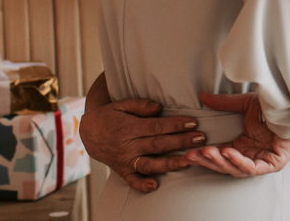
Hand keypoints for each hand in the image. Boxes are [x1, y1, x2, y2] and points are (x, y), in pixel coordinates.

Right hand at [81, 97, 205, 192]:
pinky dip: (143, 185)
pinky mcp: (122, 171)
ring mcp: (125, 161)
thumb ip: (140, 105)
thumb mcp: (121, 104)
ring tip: (189, 161)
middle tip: (201, 139)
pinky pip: (132, 181)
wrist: (88, 133)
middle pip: (158, 145)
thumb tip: (159, 108)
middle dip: (181, 142)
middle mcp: (127, 146)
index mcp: (128, 128)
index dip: (175, 125)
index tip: (193, 123)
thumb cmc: (110, 116)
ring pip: (150, 164)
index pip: (156, 127)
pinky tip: (156, 185)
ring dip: (170, 164)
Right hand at [184, 92, 289, 177]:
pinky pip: (252, 167)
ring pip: (235, 168)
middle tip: (190, 156)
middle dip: (206, 161)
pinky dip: (238, 161)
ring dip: (219, 162)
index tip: (187, 152)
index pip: (220, 155)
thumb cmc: (275, 104)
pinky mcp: (273, 164)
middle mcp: (252, 155)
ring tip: (205, 152)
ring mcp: (263, 161)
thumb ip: (224, 103)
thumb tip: (202, 96)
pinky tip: (227, 152)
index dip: (203, 155)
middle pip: (224, 165)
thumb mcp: (245, 104)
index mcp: (244, 146)